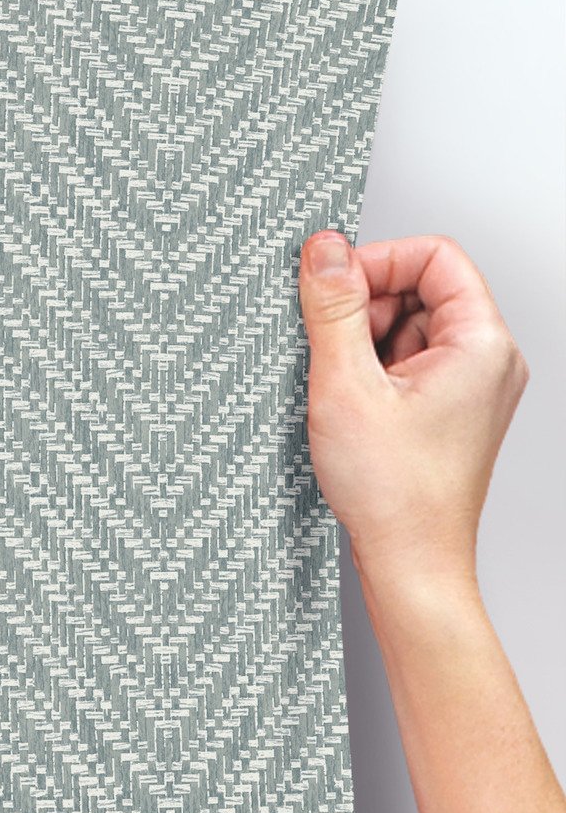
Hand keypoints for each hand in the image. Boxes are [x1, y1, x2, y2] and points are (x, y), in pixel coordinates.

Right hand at [297, 230, 528, 594]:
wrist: (411, 563)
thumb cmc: (395, 494)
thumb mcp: (346, 387)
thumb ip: (333, 309)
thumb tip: (323, 250)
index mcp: (481, 344)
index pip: (435, 257)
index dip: (377, 262)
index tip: (330, 286)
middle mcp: (488, 361)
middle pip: (421, 291)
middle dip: (365, 309)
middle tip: (329, 349)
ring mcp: (471, 389)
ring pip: (410, 330)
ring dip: (364, 346)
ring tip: (342, 392)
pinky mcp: (449, 413)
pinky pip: (407, 367)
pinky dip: (371, 376)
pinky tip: (350, 410)